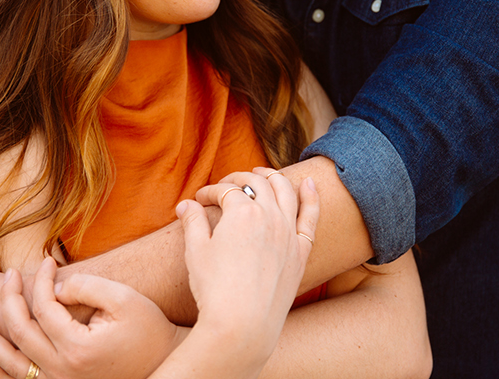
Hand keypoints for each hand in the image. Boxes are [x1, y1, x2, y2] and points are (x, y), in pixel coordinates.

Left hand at [0, 258, 175, 378]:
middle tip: (8, 275)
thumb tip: (52, 287)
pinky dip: (0, 373)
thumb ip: (85, 285)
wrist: (166, 364)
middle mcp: (64, 371)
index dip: (40, 279)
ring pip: (12, 363)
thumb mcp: (123, 298)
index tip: (47, 260)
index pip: (43, 307)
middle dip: (9, 300)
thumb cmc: (148, 329)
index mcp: (78, 348)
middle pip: (21, 332)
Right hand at [180, 171, 318, 347]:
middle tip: (225, 185)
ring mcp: (289, 233)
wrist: (242, 324)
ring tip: (262, 173)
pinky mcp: (301, 252)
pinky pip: (311, 217)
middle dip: (238, 179)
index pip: (225, 191)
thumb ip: (193, 222)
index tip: (198, 200)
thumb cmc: (214, 289)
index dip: (209, 192)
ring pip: (285, 192)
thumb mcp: (196, 251)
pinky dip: (311, 196)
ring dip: (273, 177)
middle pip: (256, 184)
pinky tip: (308, 183)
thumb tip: (187, 204)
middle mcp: (270, 216)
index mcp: (241, 212)